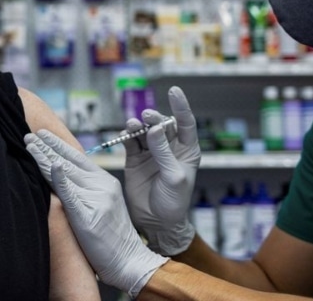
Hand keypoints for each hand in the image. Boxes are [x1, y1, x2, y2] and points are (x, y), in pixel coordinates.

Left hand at [25, 130, 167, 297]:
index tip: (42, 134)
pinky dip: (61, 179)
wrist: (129, 260)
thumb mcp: (101, 204)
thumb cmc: (112, 236)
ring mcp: (96, 200)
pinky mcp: (88, 216)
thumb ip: (86, 188)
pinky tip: (54, 166)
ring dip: (45, 157)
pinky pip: (72, 194)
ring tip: (30, 144)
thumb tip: (62, 173)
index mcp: (105, 181)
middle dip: (47, 146)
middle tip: (29, 134)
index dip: (58, 144)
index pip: (77, 157)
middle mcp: (102, 186)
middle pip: (69, 162)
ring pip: (66, 173)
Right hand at [123, 86, 200, 255]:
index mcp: (187, 151)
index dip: (180, 106)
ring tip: (132, 125)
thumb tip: (153, 129)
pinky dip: (127, 136)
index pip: (185, 123)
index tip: (174, 91)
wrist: (156, 222)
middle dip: (154, 118)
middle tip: (147, 117)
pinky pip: (130, 143)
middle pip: (161, 125)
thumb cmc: (174, 201)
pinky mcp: (134, 159)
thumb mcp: (174, 176)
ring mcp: (151, 153)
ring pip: (144, 131)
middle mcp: (168, 148)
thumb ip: (163, 152)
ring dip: (138, 126)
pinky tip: (126, 133)